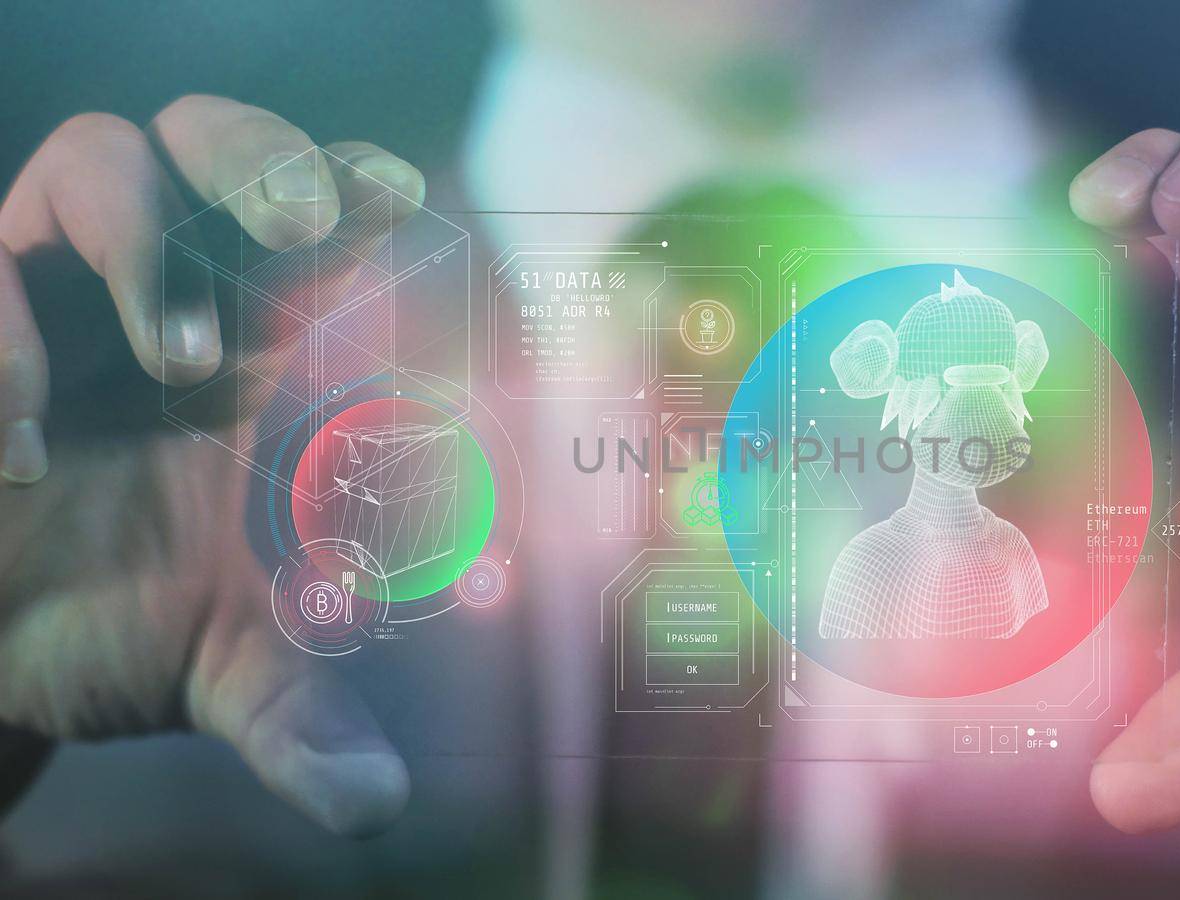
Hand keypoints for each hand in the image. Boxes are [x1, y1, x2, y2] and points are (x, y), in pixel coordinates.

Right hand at [0, 97, 424, 835]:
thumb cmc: (128, 619)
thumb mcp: (229, 667)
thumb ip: (302, 719)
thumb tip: (374, 808)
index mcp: (267, 354)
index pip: (326, 225)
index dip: (361, 192)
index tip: (405, 201)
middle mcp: (173, 301)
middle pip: (220, 149)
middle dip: (261, 160)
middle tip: (297, 221)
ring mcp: (61, 298)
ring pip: (101, 163)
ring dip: (143, 242)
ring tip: (170, 362)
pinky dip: (3, 345)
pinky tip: (22, 453)